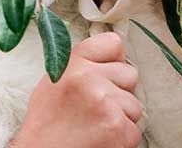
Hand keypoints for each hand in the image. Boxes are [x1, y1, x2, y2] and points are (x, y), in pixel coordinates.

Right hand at [12, 32, 142, 147]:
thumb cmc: (47, 122)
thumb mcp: (54, 80)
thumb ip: (81, 63)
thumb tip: (114, 53)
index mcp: (73, 64)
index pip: (113, 43)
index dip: (112, 61)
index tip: (104, 75)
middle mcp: (89, 79)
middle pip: (130, 74)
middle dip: (119, 91)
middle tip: (95, 107)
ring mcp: (106, 104)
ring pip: (135, 105)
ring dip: (121, 117)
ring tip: (96, 126)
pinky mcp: (118, 129)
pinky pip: (135, 129)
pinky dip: (122, 138)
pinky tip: (101, 138)